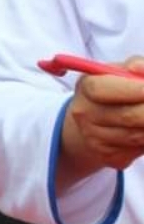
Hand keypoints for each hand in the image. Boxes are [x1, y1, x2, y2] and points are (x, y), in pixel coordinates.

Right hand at [59, 55, 143, 181]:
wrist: (92, 123)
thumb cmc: (112, 90)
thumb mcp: (118, 72)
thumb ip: (134, 66)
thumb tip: (141, 70)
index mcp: (86, 89)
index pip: (103, 90)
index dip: (132, 89)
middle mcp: (86, 116)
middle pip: (128, 116)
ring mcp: (96, 140)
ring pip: (138, 135)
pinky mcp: (111, 158)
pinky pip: (138, 149)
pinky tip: (143, 128)